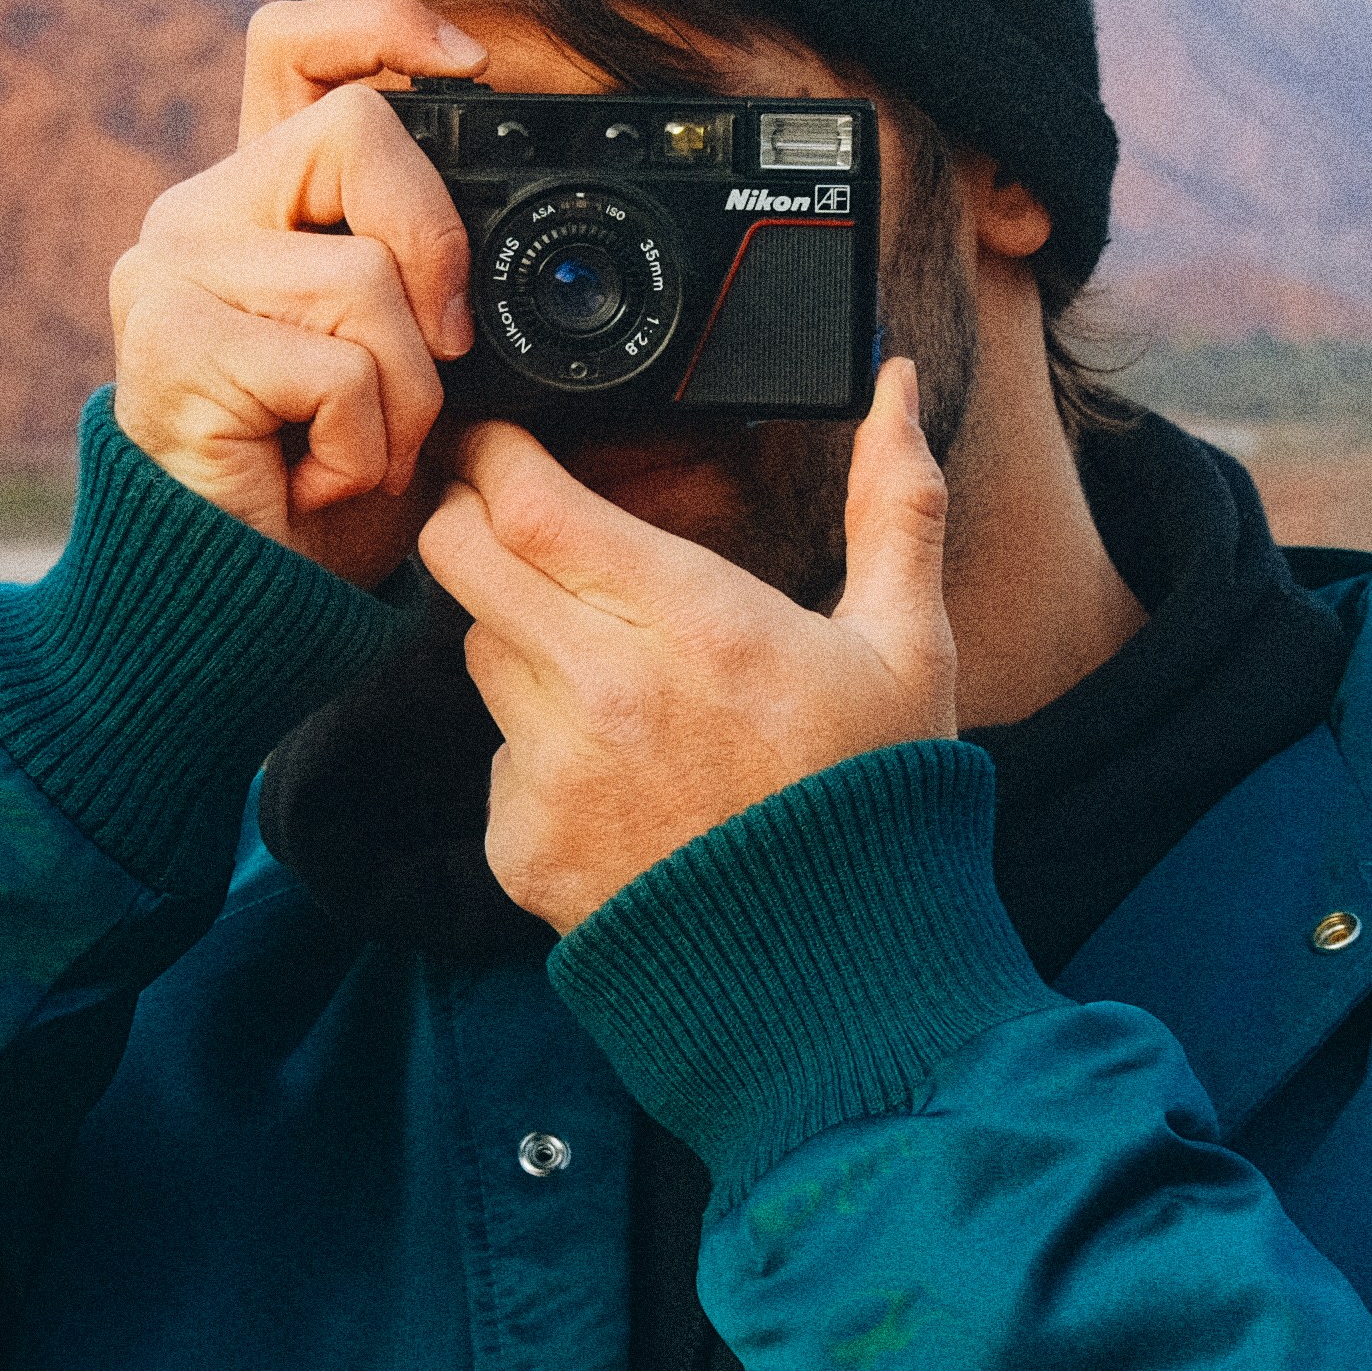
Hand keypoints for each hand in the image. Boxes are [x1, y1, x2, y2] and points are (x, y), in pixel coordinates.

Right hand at [109, 0, 490, 584]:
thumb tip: (519, 218)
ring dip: (405, 392)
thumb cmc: (328, 476)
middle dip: (436, 249)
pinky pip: (335, 367)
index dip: (382, 25)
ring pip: (364, 273)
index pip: (293, 44)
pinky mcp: (168, 339)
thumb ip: (429, 268)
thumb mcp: (407, 352)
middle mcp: (201, 212)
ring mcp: (171, 268)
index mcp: (259, 197)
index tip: (470, 65)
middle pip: (356, 132)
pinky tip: (314, 476)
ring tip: (354, 448)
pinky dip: (361, 444)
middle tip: (442, 355)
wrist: (246, 594)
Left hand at [413, 364, 954, 932]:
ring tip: (605, 666)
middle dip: (471, 519)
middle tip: (508, 516)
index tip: (500, 441)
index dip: (495, 457)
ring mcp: (553, 774)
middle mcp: (606, 692)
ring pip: (477, 651)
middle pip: (463, 559)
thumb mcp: (908, 646)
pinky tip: (614, 771)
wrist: (833, 984)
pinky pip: (496, 756)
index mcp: (697, 626)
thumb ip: (896, 502)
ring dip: (515, 634)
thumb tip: (897, 387)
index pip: (531, 506)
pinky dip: (533, 747)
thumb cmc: (872, 802)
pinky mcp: (521, 845)